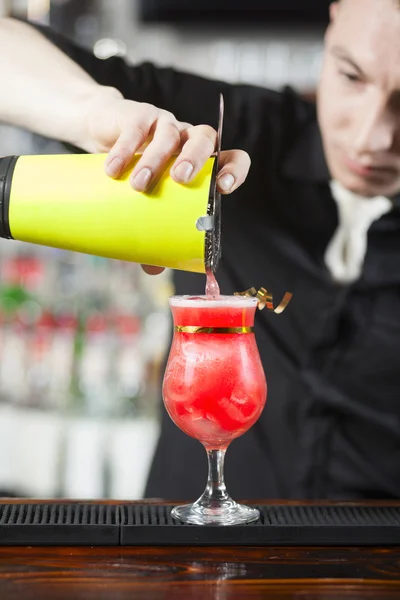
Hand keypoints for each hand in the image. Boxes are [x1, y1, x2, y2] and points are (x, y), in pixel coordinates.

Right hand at [84, 88, 250, 273]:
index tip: (223, 187)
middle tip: (178, 180)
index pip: (232, 158)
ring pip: (171, 134)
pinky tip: (113, 170)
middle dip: (195, 159)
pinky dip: (125, 149)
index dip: (234, 169)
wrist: (105, 136)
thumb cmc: (138, 172)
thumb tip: (153, 269)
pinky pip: (137, 128)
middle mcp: (189, 140)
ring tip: (139, 185)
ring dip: (156, 160)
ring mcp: (166, 125)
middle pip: (205, 139)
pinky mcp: (139, 116)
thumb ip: (153, 231)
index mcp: (202, 162)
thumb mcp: (148, 200)